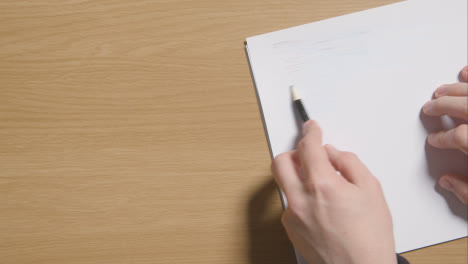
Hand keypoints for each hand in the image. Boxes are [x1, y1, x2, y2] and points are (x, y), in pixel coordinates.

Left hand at [272, 120, 396, 263]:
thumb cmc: (369, 238)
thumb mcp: (371, 190)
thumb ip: (348, 163)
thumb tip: (332, 153)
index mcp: (322, 185)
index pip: (308, 147)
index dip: (311, 132)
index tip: (312, 128)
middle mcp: (300, 199)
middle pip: (280, 162)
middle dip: (293, 152)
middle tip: (309, 154)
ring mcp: (292, 215)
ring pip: (285, 183)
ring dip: (298, 176)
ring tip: (323, 187)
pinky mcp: (290, 228)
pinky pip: (290, 203)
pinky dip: (302, 198)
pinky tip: (322, 208)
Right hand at [423, 66, 467, 203]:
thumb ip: (466, 191)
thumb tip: (446, 181)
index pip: (458, 137)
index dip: (442, 138)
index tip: (435, 140)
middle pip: (463, 107)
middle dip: (442, 106)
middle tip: (430, 107)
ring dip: (457, 89)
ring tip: (443, 90)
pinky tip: (466, 72)